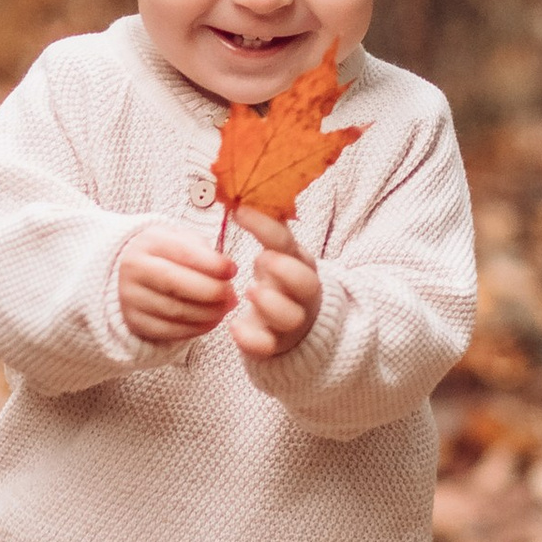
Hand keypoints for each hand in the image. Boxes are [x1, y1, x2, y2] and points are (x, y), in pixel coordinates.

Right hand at [118, 223, 237, 346]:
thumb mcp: (182, 240)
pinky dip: (197, 328)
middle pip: (176, 284)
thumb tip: (228, 273)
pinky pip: (170, 331)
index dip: (212, 264)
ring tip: (226, 307)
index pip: (184, 254)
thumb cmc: (167, 254)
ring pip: (176, 311)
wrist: (132, 272)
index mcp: (149, 243)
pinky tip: (212, 320)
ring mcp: (131, 298)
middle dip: (212, 291)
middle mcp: (134, 269)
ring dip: (209, 312)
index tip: (232, 270)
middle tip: (231, 293)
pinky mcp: (134, 322)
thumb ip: (204, 252)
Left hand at [230, 203, 320, 360]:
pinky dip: (251, 338)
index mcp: (300, 263)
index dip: (266, 226)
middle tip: (260, 262)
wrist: (297, 326)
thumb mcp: (281, 253)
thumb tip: (241, 194)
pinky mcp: (276, 345)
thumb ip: (269, 229)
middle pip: (306, 284)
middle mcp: (301, 293)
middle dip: (284, 271)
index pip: (288, 242)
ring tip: (250, 292)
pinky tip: (235, 328)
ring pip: (291, 318)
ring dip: (270, 303)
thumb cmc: (281, 281)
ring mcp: (291, 321)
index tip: (239, 211)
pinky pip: (267, 346)